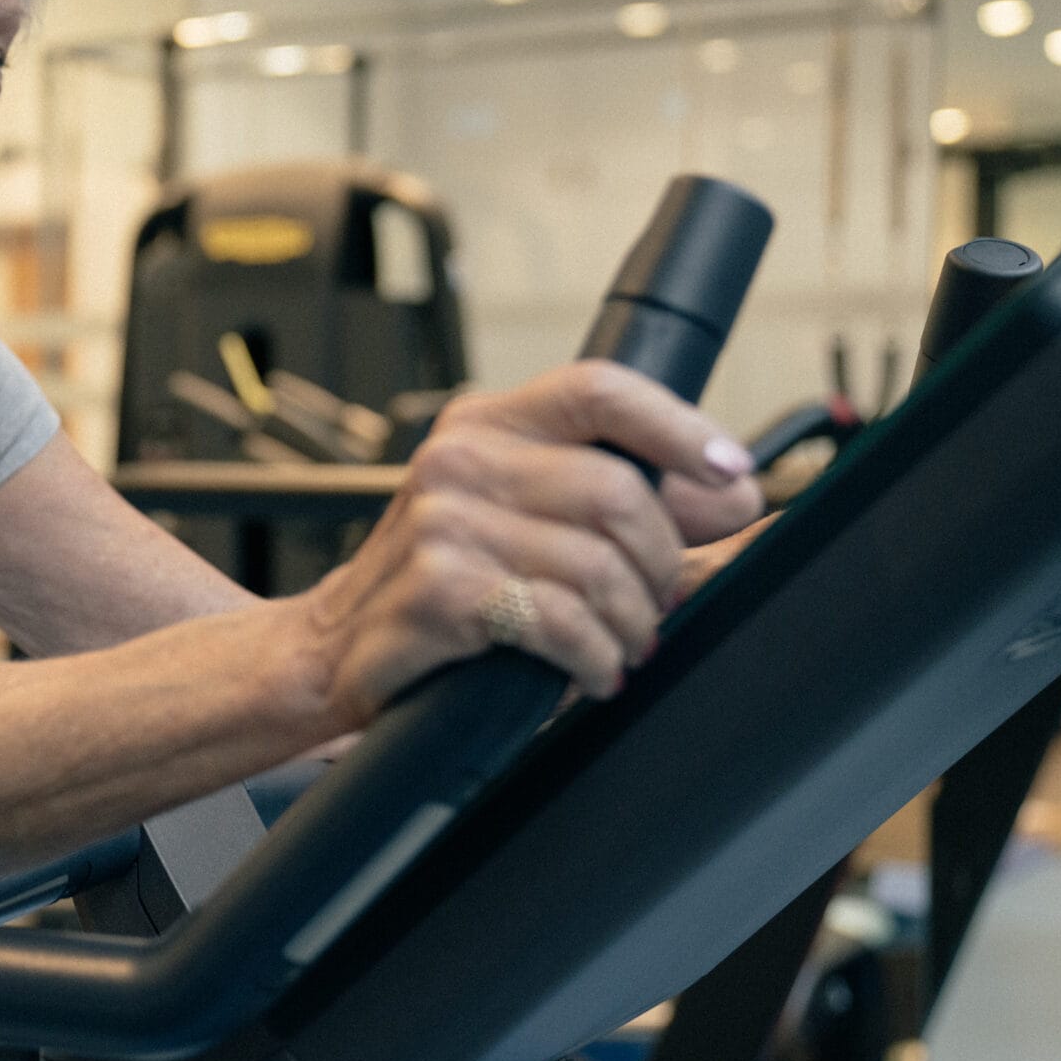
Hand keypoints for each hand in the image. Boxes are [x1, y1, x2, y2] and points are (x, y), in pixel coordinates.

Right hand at [298, 361, 762, 718]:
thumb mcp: (514, 518)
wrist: (327, 649)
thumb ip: (614, 500)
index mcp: (483, 424)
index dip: (679, 427)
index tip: (730, 474)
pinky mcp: (440, 589)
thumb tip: (732, 496)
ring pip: (598, 565)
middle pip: (618, 490)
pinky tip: (592, 670)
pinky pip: (562, 621)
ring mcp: (444, 522)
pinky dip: (596, 657)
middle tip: (654, 605)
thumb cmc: (432, 585)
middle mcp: (459, 459)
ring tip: (622, 646)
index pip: (600, 390)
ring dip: (632, 623)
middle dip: (661, 562)